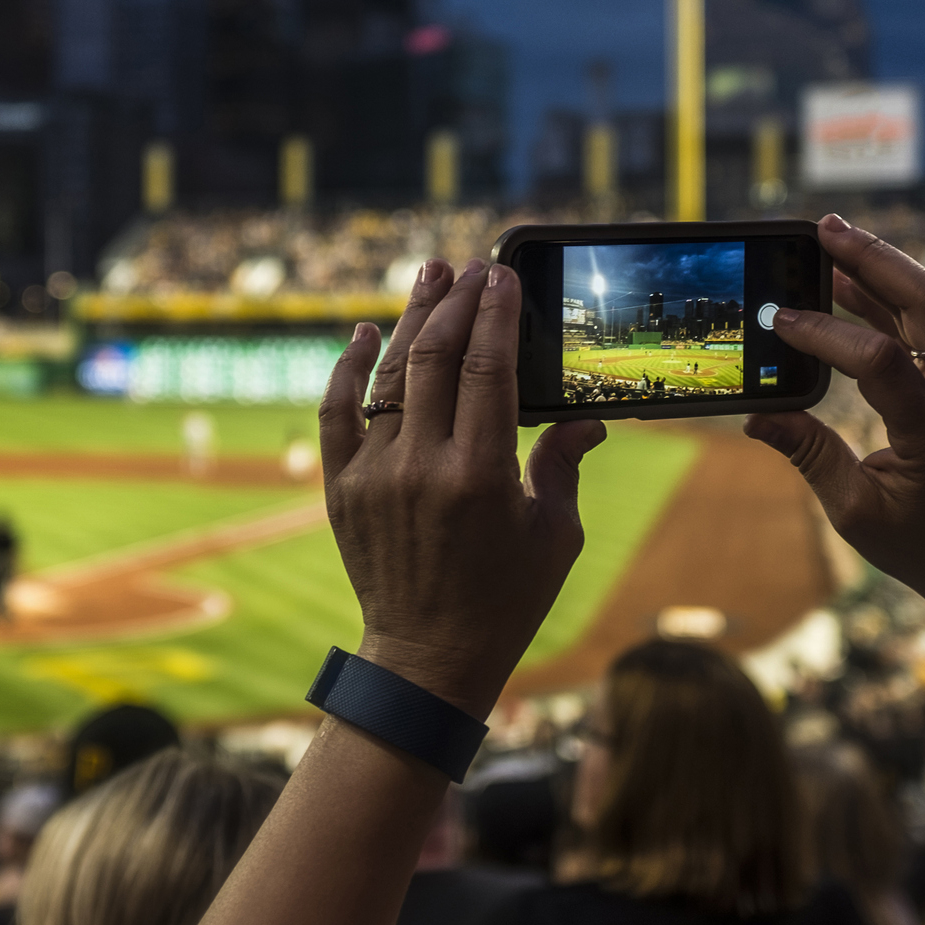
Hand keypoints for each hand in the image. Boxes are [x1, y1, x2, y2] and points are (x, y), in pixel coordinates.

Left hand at [319, 259, 606, 718]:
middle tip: (467, 267)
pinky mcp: (342, 489)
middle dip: (454, 304)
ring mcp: (375, 475)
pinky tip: (364, 332)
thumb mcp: (554, 534)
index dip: (495, 315)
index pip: (488, 370)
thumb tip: (588, 420)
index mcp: (480, 476)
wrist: (428, 657)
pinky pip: (336, 414)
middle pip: (436, 359)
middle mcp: (421, 467)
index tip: (502, 277)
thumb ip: (565, 465)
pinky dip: (347, 369)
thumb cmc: (505, 598)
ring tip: (428, 276)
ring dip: (410, 320)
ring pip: (389, 377)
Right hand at [745, 214, 924, 617]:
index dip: (827, 334)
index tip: (779, 319)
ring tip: (830, 239)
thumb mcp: (855, 513)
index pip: (881, 362)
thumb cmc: (921, 545)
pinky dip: (891, 299)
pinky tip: (851, 283)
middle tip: (825, 228)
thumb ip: (810, 456)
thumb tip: (756, 418)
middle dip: (877, 259)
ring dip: (883, 268)